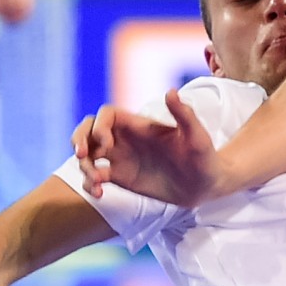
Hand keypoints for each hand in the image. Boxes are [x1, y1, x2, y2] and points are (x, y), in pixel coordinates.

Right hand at [72, 88, 218, 203]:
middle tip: (82, 155)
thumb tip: (171, 91)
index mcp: (139, 126)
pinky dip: (90, 183)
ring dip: (83, 166)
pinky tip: (100, 193)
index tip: (107, 143)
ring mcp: (121, 159)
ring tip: (96, 181)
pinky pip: (95, 177)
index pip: (107, 115)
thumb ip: (184, 114)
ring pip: (88, 154)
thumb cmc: (204, 156)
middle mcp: (126, 139)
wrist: (206, 184)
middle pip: (89, 129)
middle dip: (79, 138)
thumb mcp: (196, 135)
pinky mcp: (121, 178)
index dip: (99, 126)